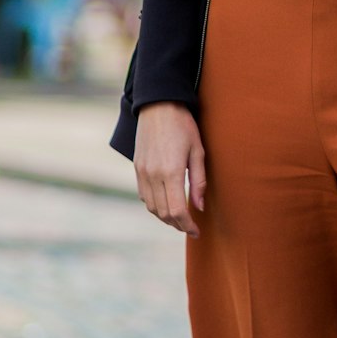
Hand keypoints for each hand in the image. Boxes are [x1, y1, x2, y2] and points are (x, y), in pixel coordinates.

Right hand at [133, 102, 205, 237]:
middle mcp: (153, 175)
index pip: (177, 211)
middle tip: (190, 227)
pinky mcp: (137, 168)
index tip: (197, 231)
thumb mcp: (198, 151)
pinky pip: (143, 195)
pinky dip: (154, 205)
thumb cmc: (183, 126)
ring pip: (151, 207)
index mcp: (171, 172)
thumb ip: (199, 181)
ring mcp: (142, 172)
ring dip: (165, 217)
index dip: (187, 225)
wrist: (158, 106)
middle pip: (163, 213)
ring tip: (179, 219)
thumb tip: (199, 207)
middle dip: (177, 225)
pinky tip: (166, 203)